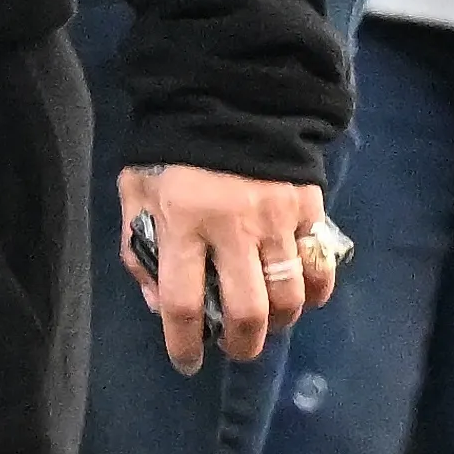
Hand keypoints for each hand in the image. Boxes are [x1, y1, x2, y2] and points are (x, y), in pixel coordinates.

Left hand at [118, 163, 328, 375]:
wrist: (226, 92)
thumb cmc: (172, 148)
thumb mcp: (136, 190)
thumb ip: (138, 247)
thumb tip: (157, 304)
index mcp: (181, 223)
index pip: (183, 303)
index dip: (184, 344)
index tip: (186, 361)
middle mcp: (231, 227)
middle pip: (248, 312)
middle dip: (242, 345)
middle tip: (235, 348)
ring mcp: (274, 218)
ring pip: (289, 296)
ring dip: (278, 321)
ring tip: (266, 321)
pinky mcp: (306, 206)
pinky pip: (317, 265)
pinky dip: (313, 290)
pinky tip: (300, 294)